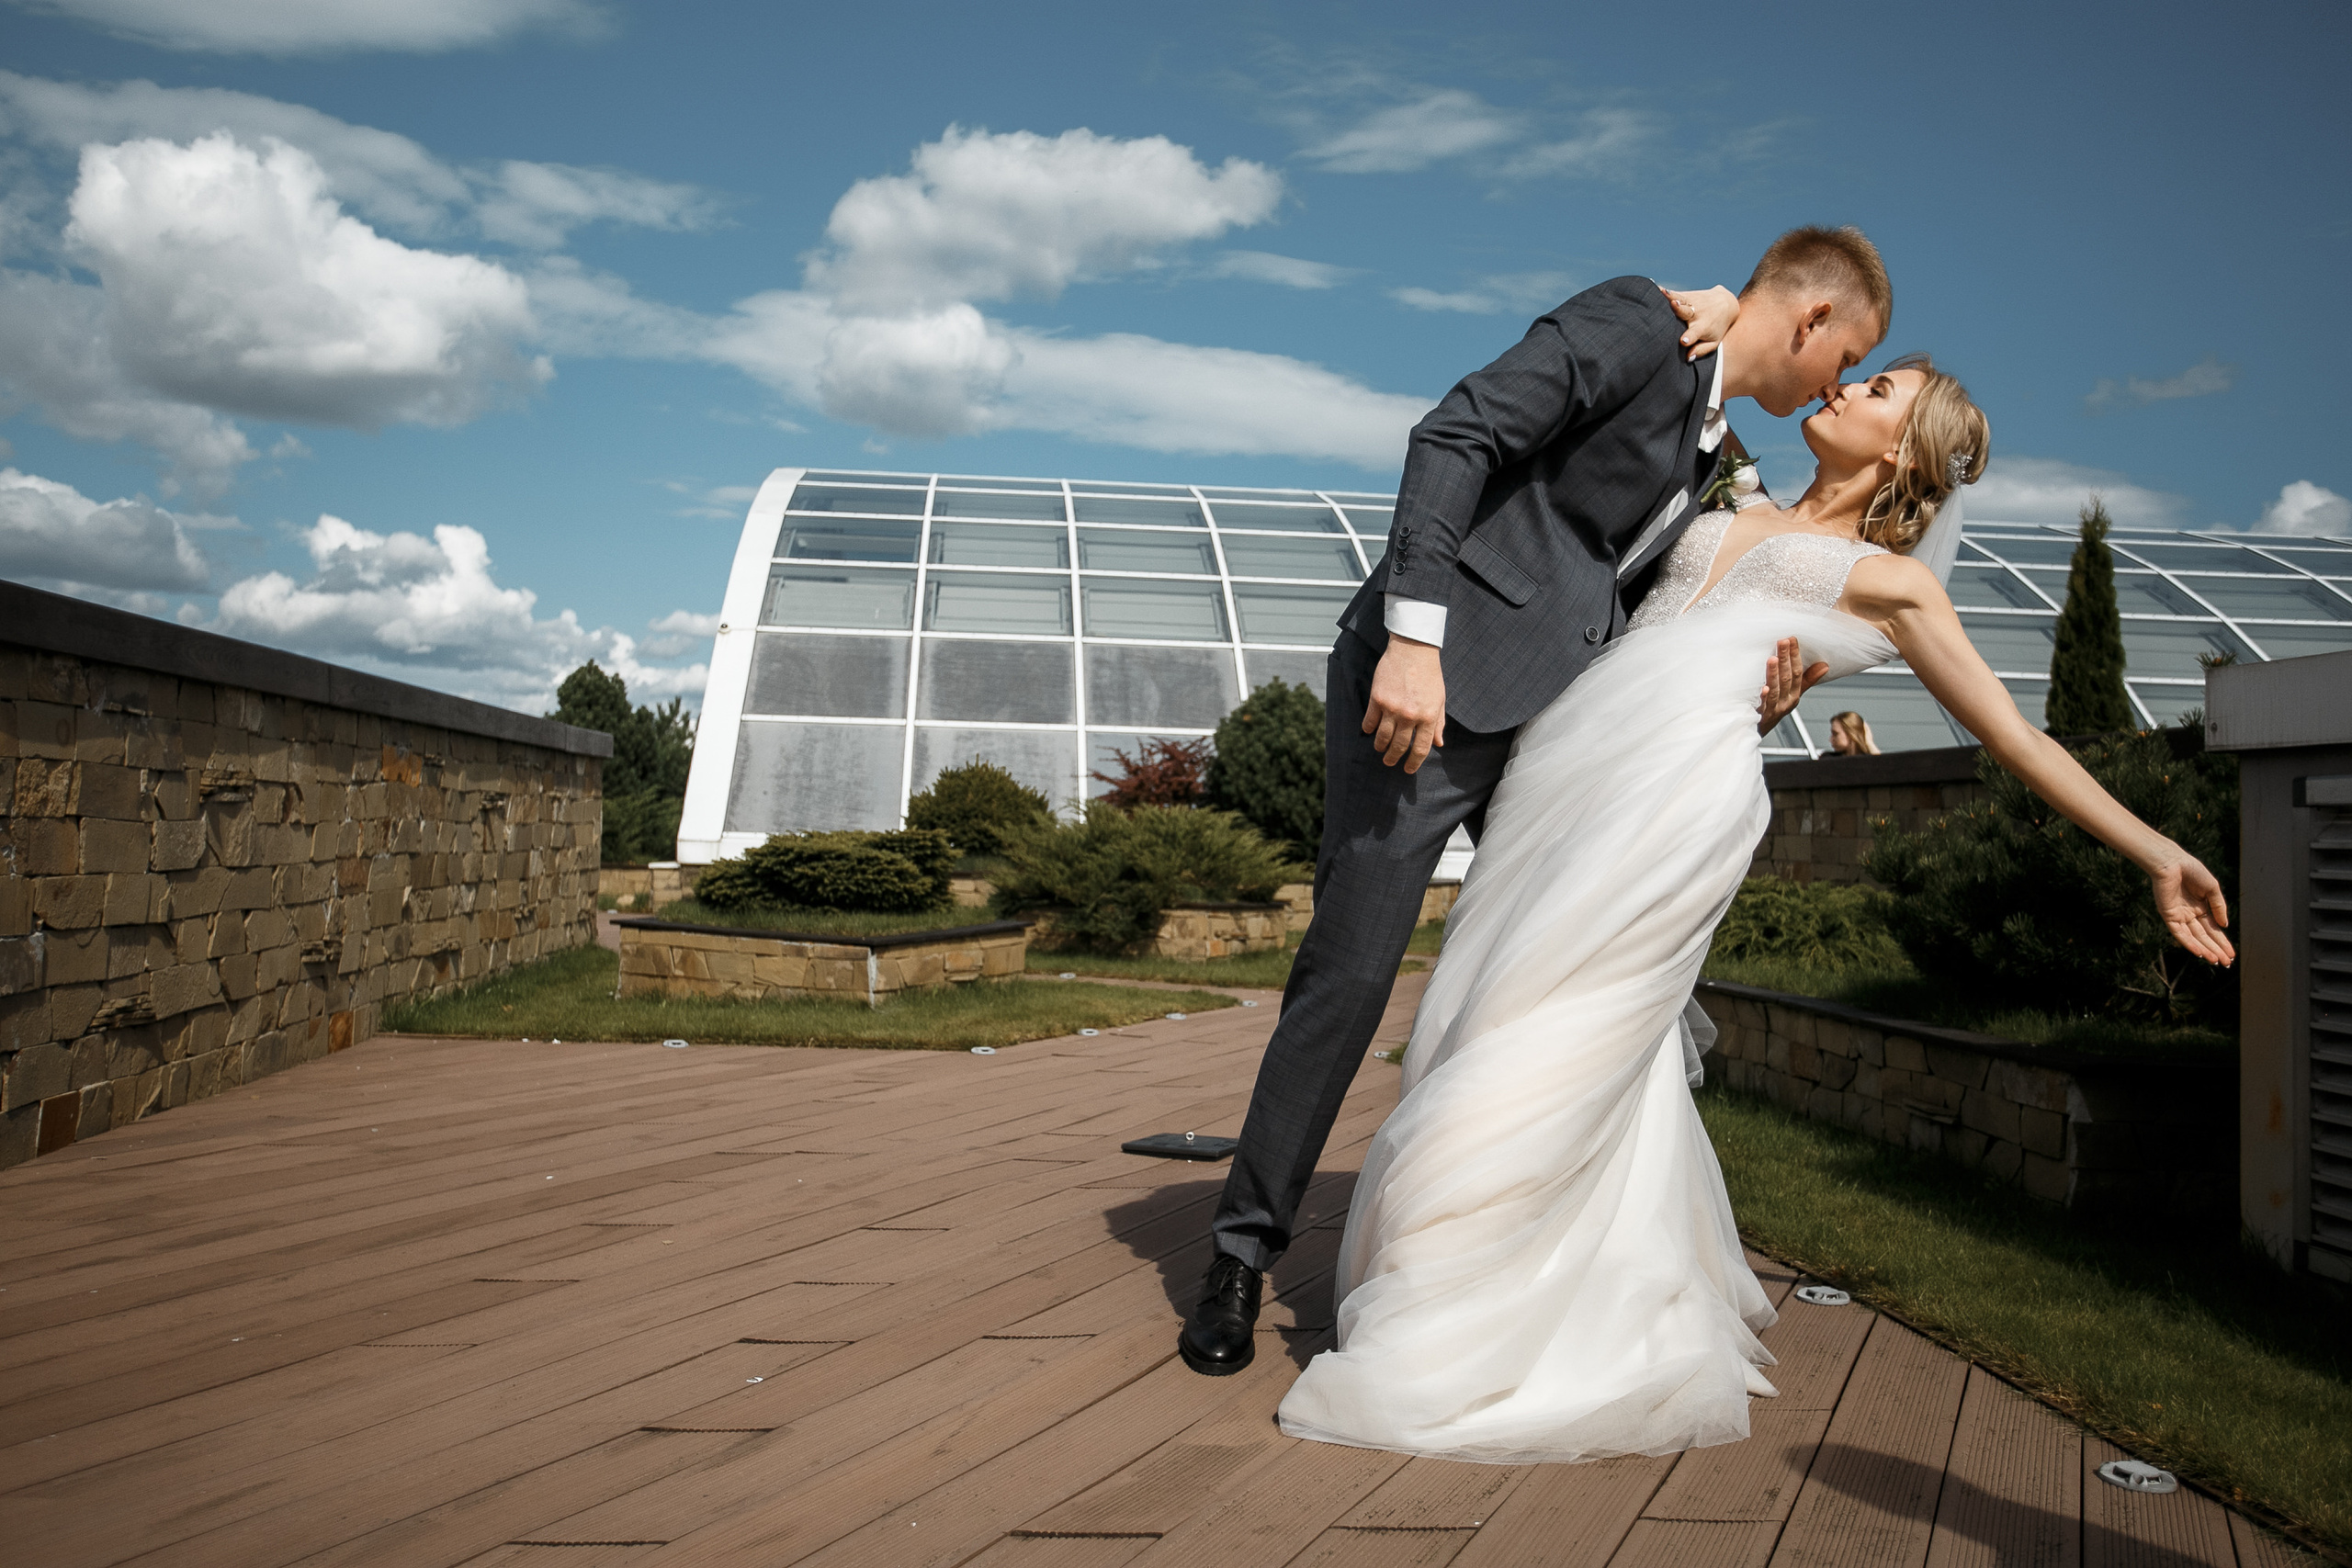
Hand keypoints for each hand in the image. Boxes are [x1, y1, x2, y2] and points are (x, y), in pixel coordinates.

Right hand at [1364, 636, 1446, 772]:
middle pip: (1399, 746)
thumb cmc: (1429, 674)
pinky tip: (1369, 731)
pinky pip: (1370, 721)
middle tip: (1390, 762)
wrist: (1413, 650)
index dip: (1413, 762)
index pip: (1420, 748)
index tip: (1408, 769)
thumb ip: (1439, 723)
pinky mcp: (1377, 699)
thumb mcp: (1440, 699)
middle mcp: (1410, 715)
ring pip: (1382, 737)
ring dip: (1380, 746)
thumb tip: (1438, 744)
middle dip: (1393, 758)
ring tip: (1379, 749)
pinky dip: (1369, 729)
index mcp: (1428, 717)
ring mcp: (1392, 708)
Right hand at [1662, 284, 1739, 362]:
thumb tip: (1688, 358)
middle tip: (1674, 306)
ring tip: (1661, 291)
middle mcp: (1696, 314)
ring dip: (1670, 296)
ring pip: (1679, 298)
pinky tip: (1653, 286)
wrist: (1725, 303)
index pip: (1695, 333)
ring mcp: (1690, 302)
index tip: (1684, 341)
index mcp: (1702, 328)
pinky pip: (1673, 293)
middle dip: (1679, 309)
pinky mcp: (1685, 295)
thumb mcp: (1714, 342)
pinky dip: (1663, 291)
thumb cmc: (1716, 328)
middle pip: (1685, 311)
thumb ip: (1701, 350)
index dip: (1689, 337)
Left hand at [1756, 637, 1828, 736]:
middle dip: (1786, 659)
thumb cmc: (1773, 709)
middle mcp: (1785, 702)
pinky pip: (1763, 706)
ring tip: (1773, 659)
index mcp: (1793, 695)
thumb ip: (1806, 680)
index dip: (1795, 656)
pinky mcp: (1759, 715)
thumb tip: (1824, 665)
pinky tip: (1764, 689)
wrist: (1753, 731)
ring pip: (1776, 690)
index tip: (1792, 639)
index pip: (1797, 672)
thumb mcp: (1792, 695)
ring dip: (1774, 674)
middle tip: (1783, 641)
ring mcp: (1772, 709)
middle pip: (1787, 679)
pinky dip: (1764, 697)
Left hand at [2149, 852, 2234, 966]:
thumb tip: (2225, 926)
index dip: (2223, 942)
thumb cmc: (2192, 871)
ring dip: (2206, 950)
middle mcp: (2191, 914)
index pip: (2214, 929)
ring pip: (2194, 937)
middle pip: (2205, 936)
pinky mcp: (2169, 915)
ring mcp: (2179, 916)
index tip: (2231, 955)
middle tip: (2227, 963)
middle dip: (2217, 949)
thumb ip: (2218, 907)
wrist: (2172, 862)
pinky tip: (2200, 953)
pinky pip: (2179, 933)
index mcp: (2202, 907)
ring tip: (2216, 961)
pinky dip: (2189, 943)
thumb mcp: (2212, 889)